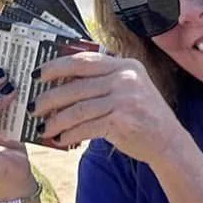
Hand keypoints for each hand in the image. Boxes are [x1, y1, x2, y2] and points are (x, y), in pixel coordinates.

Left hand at [28, 51, 179, 159]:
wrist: (168, 141)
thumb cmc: (143, 116)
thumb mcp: (128, 89)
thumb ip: (102, 81)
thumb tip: (61, 83)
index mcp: (125, 66)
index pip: (84, 61)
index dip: (56, 66)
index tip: (38, 75)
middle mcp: (126, 79)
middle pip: (76, 86)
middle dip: (49, 98)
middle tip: (34, 107)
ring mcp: (125, 100)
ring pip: (78, 109)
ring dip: (56, 120)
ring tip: (45, 128)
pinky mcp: (122, 121)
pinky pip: (86, 127)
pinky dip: (70, 134)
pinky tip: (61, 139)